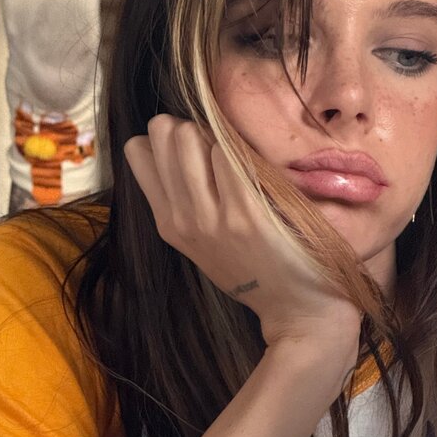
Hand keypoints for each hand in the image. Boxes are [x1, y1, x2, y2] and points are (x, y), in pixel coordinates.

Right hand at [123, 114, 361, 356]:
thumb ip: (179, 199)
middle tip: (218, 146)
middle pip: (163, 134)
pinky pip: (229, 153)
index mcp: (167, 224)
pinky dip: (241, 148)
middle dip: (190, 126)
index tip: (194, 149)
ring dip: (215, 132)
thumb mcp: (200, 242)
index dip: (165, 138)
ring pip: (189, 136)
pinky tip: (256, 166)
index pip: (137, 150)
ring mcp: (212, 218)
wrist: (298, 310)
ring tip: (237, 155)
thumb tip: (160, 143)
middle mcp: (183, 220)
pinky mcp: (247, 214)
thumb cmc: (254, 268)